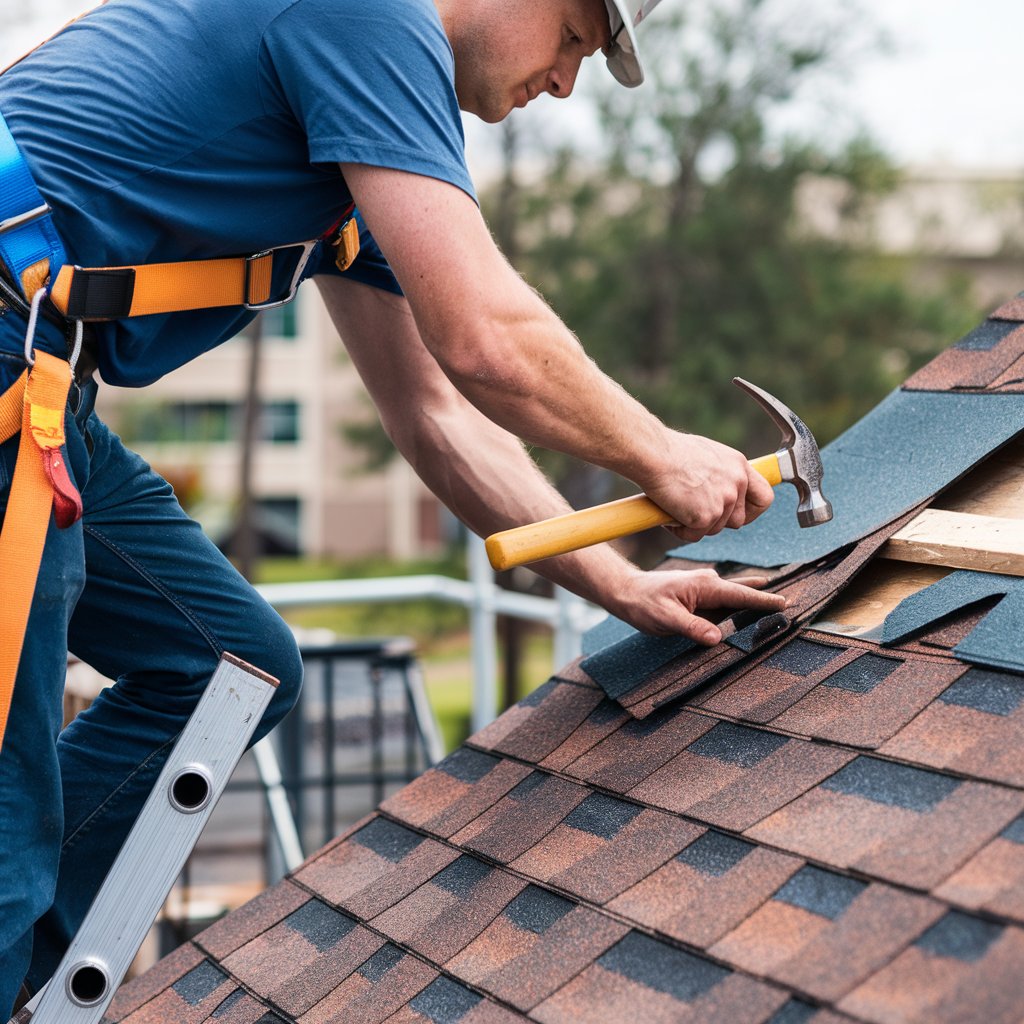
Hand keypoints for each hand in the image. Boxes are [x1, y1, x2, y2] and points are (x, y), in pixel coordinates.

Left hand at [610, 567, 786, 645]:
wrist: (627, 592)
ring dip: (754, 602)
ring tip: (779, 607)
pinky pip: (725, 602)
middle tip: (792, 603)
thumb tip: (717, 637)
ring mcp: (705, 590)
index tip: (785, 604)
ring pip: (736, 597)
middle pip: (744, 592)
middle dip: (766, 597)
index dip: (763, 601)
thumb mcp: (666, 619)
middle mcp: (709, 583)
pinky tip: (749, 612)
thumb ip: (692, 627)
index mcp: (705, 585)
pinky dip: (740, 606)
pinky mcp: (700, 597)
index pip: (740, 595)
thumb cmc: (644, 603)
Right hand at [643, 432, 774, 543]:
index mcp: (739, 465)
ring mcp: (724, 501)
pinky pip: (694, 535)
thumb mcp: (706, 455)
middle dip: (717, 521)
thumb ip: (719, 473)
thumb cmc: (669, 451)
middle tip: (694, 513)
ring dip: (695, 525)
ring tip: (675, 507)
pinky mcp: (706, 516)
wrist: (653, 454)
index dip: (753, 511)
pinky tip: (668, 514)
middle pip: (737, 520)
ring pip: (714, 529)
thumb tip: (714, 488)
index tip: (739, 514)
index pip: (764, 497)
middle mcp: (737, 483)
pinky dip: (680, 530)